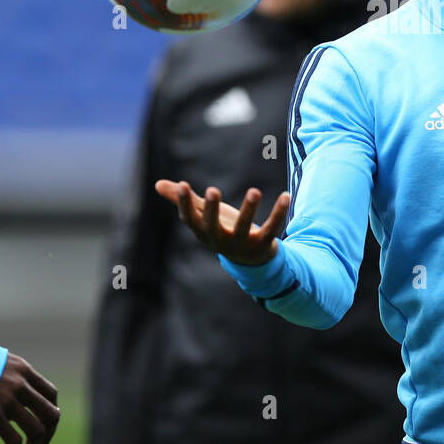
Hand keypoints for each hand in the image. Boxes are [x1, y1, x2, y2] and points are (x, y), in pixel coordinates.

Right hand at [0, 353, 59, 443]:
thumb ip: (11, 378)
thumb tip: (16, 400)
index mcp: (23, 370)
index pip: (51, 394)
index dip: (51, 411)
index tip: (43, 422)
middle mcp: (20, 384)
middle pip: (50, 413)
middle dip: (49, 432)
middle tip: (39, 443)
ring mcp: (7, 399)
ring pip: (36, 430)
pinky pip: (13, 439)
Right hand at [155, 180, 289, 266]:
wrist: (251, 259)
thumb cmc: (223, 230)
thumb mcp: (204, 215)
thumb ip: (184, 200)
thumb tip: (157, 183)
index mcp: (204, 232)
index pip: (190, 219)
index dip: (185, 203)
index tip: (183, 184)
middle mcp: (220, 241)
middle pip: (213, 227)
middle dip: (212, 209)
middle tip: (212, 190)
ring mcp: (242, 245)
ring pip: (245, 228)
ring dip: (249, 210)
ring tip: (254, 190)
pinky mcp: (263, 245)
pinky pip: (272, 228)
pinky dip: (279, 212)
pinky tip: (286, 195)